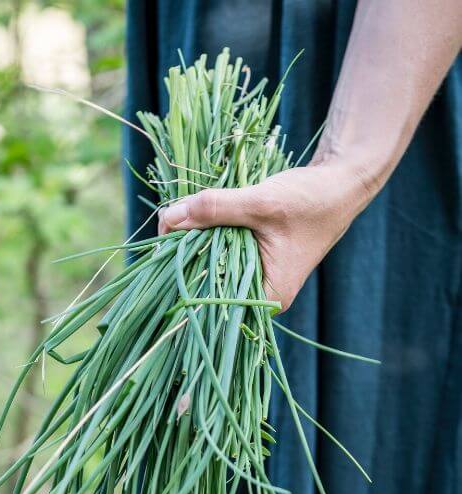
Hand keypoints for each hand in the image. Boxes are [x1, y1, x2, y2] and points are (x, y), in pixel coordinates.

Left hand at [159, 158, 371, 310]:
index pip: (210, 297)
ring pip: (210, 265)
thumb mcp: (260, 203)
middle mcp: (259, 295)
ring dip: (194, 240)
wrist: (340, 185)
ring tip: (180, 214)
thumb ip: (215, 209)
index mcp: (266, 297)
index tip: (163, 243)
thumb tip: (169, 216)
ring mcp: (256, 278)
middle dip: (184, 253)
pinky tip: (196, 215)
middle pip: (206, 282)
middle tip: (168, 219)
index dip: (182, 272)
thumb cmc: (310, 200)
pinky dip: (207, 234)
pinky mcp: (252, 260)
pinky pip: (219, 253)